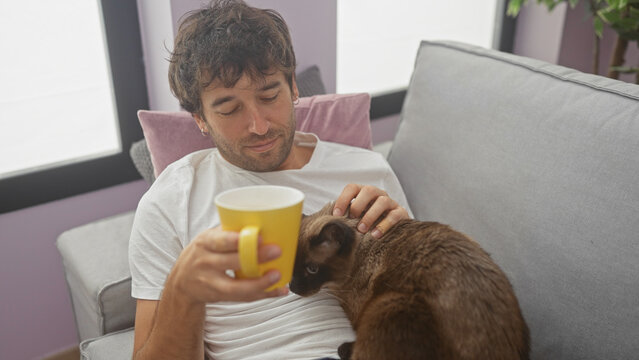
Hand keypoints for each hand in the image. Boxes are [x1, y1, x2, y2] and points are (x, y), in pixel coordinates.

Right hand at [166, 227, 287, 305]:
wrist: (182, 281)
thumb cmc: (202, 253)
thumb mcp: (208, 238)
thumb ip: (230, 231)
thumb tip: (262, 221)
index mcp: (205, 242)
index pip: (221, 241)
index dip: (239, 240)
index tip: (259, 236)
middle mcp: (206, 262)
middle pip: (232, 262)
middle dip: (256, 258)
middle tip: (276, 251)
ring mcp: (211, 282)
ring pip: (237, 287)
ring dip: (260, 283)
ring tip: (277, 276)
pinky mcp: (220, 297)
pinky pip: (243, 298)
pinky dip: (263, 295)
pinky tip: (278, 290)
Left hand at [332, 184, 409, 238]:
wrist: (391, 232)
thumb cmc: (367, 224)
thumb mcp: (355, 219)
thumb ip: (344, 218)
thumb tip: (326, 224)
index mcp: (363, 193)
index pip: (352, 188)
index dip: (343, 199)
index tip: (337, 214)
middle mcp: (378, 194)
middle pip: (368, 190)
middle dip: (358, 205)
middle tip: (352, 219)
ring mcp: (390, 203)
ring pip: (382, 201)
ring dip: (370, 215)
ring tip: (362, 229)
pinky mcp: (401, 213)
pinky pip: (394, 215)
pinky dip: (384, 224)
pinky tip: (375, 235)